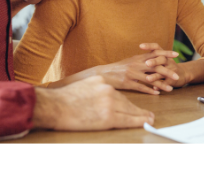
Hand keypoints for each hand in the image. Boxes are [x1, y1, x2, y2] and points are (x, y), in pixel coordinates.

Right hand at [33, 76, 153, 130]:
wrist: (54, 107)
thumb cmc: (63, 100)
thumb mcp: (83, 87)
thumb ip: (95, 90)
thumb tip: (101, 99)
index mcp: (101, 81)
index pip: (119, 93)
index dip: (129, 101)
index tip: (136, 106)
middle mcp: (108, 90)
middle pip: (127, 101)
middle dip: (138, 110)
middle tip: (149, 115)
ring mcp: (109, 103)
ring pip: (129, 110)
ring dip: (140, 116)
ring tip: (149, 119)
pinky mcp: (108, 116)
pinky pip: (127, 119)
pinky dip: (138, 121)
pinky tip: (145, 122)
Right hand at [95, 49, 179, 94]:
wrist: (103, 73)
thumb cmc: (118, 68)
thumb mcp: (130, 60)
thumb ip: (142, 59)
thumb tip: (154, 58)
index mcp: (138, 57)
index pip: (154, 53)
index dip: (166, 53)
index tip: (176, 54)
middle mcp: (136, 64)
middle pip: (155, 67)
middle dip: (167, 71)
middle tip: (177, 76)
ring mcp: (132, 74)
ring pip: (150, 79)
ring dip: (161, 84)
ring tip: (170, 89)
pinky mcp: (128, 83)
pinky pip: (141, 87)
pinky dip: (150, 90)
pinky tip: (157, 93)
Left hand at [141, 43, 187, 88]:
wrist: (182, 74)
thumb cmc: (165, 67)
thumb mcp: (159, 61)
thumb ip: (149, 59)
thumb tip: (133, 59)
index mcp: (163, 55)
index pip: (156, 48)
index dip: (149, 46)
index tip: (140, 46)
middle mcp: (168, 61)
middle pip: (161, 59)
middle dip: (154, 61)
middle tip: (147, 63)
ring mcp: (171, 69)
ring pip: (164, 72)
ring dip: (156, 75)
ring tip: (148, 79)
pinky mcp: (174, 79)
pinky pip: (167, 82)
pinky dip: (161, 85)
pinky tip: (154, 88)